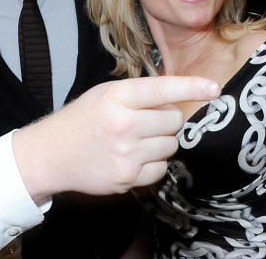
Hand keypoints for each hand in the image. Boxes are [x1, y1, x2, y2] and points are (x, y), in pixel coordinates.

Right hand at [13, 76, 219, 202]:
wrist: (51, 154)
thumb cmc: (82, 120)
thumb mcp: (105, 95)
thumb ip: (140, 95)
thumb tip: (180, 100)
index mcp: (116, 97)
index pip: (162, 89)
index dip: (192, 87)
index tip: (214, 88)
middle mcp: (123, 124)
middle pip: (173, 120)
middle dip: (167, 120)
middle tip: (146, 121)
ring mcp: (126, 153)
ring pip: (170, 145)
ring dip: (160, 142)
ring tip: (134, 140)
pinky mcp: (127, 177)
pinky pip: (161, 169)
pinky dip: (153, 164)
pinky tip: (131, 157)